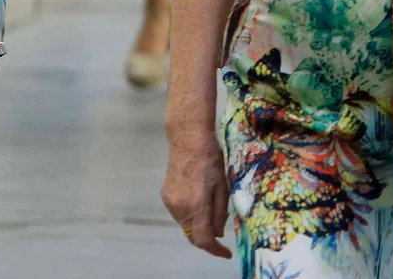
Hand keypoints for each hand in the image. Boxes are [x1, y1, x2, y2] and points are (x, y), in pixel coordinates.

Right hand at [162, 136, 233, 259]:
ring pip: (185, 225)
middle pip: (192, 234)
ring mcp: (170, 203)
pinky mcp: (166, 195)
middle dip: (207, 238)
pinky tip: (199, 203)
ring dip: (198, 225)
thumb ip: (220, 212)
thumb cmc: (211, 160)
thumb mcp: (222, 186)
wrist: (188, 140)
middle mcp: (179, 209)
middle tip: (221, 236)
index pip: (203, 239)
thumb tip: (218, 233)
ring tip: (212, 214)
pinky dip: (190, 215)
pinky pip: (179, 214)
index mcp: (195, 207)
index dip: (215, 250)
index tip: (226, 253)